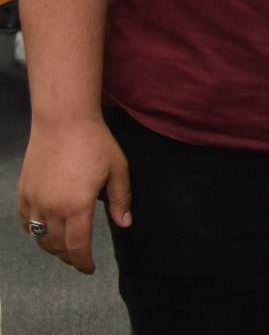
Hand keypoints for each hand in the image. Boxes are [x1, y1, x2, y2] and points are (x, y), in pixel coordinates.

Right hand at [16, 115, 131, 273]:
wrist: (64, 121)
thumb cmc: (95, 142)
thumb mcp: (117, 170)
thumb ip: (120, 200)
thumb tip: (124, 224)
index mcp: (77, 207)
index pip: (78, 247)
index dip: (83, 263)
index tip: (90, 269)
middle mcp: (52, 208)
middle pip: (57, 246)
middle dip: (69, 257)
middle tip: (79, 258)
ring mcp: (35, 200)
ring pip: (39, 237)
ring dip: (52, 247)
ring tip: (64, 248)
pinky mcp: (24, 192)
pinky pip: (26, 221)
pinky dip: (34, 232)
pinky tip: (44, 230)